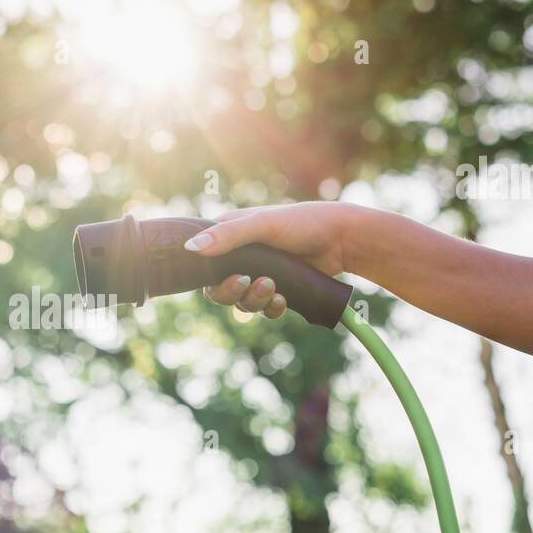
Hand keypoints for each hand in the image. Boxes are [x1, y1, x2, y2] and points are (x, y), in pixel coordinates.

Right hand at [185, 202, 355, 316]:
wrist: (342, 239)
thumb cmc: (303, 222)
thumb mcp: (263, 224)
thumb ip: (228, 236)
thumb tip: (191, 248)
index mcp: (230, 235)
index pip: (203, 264)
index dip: (210, 278)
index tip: (232, 277)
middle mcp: (241, 257)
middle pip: (219, 289)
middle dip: (233, 292)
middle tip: (248, 283)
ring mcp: (259, 274)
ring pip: (242, 302)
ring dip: (255, 300)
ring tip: (274, 289)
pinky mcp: (277, 289)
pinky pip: (264, 309)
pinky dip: (271, 308)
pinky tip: (283, 300)